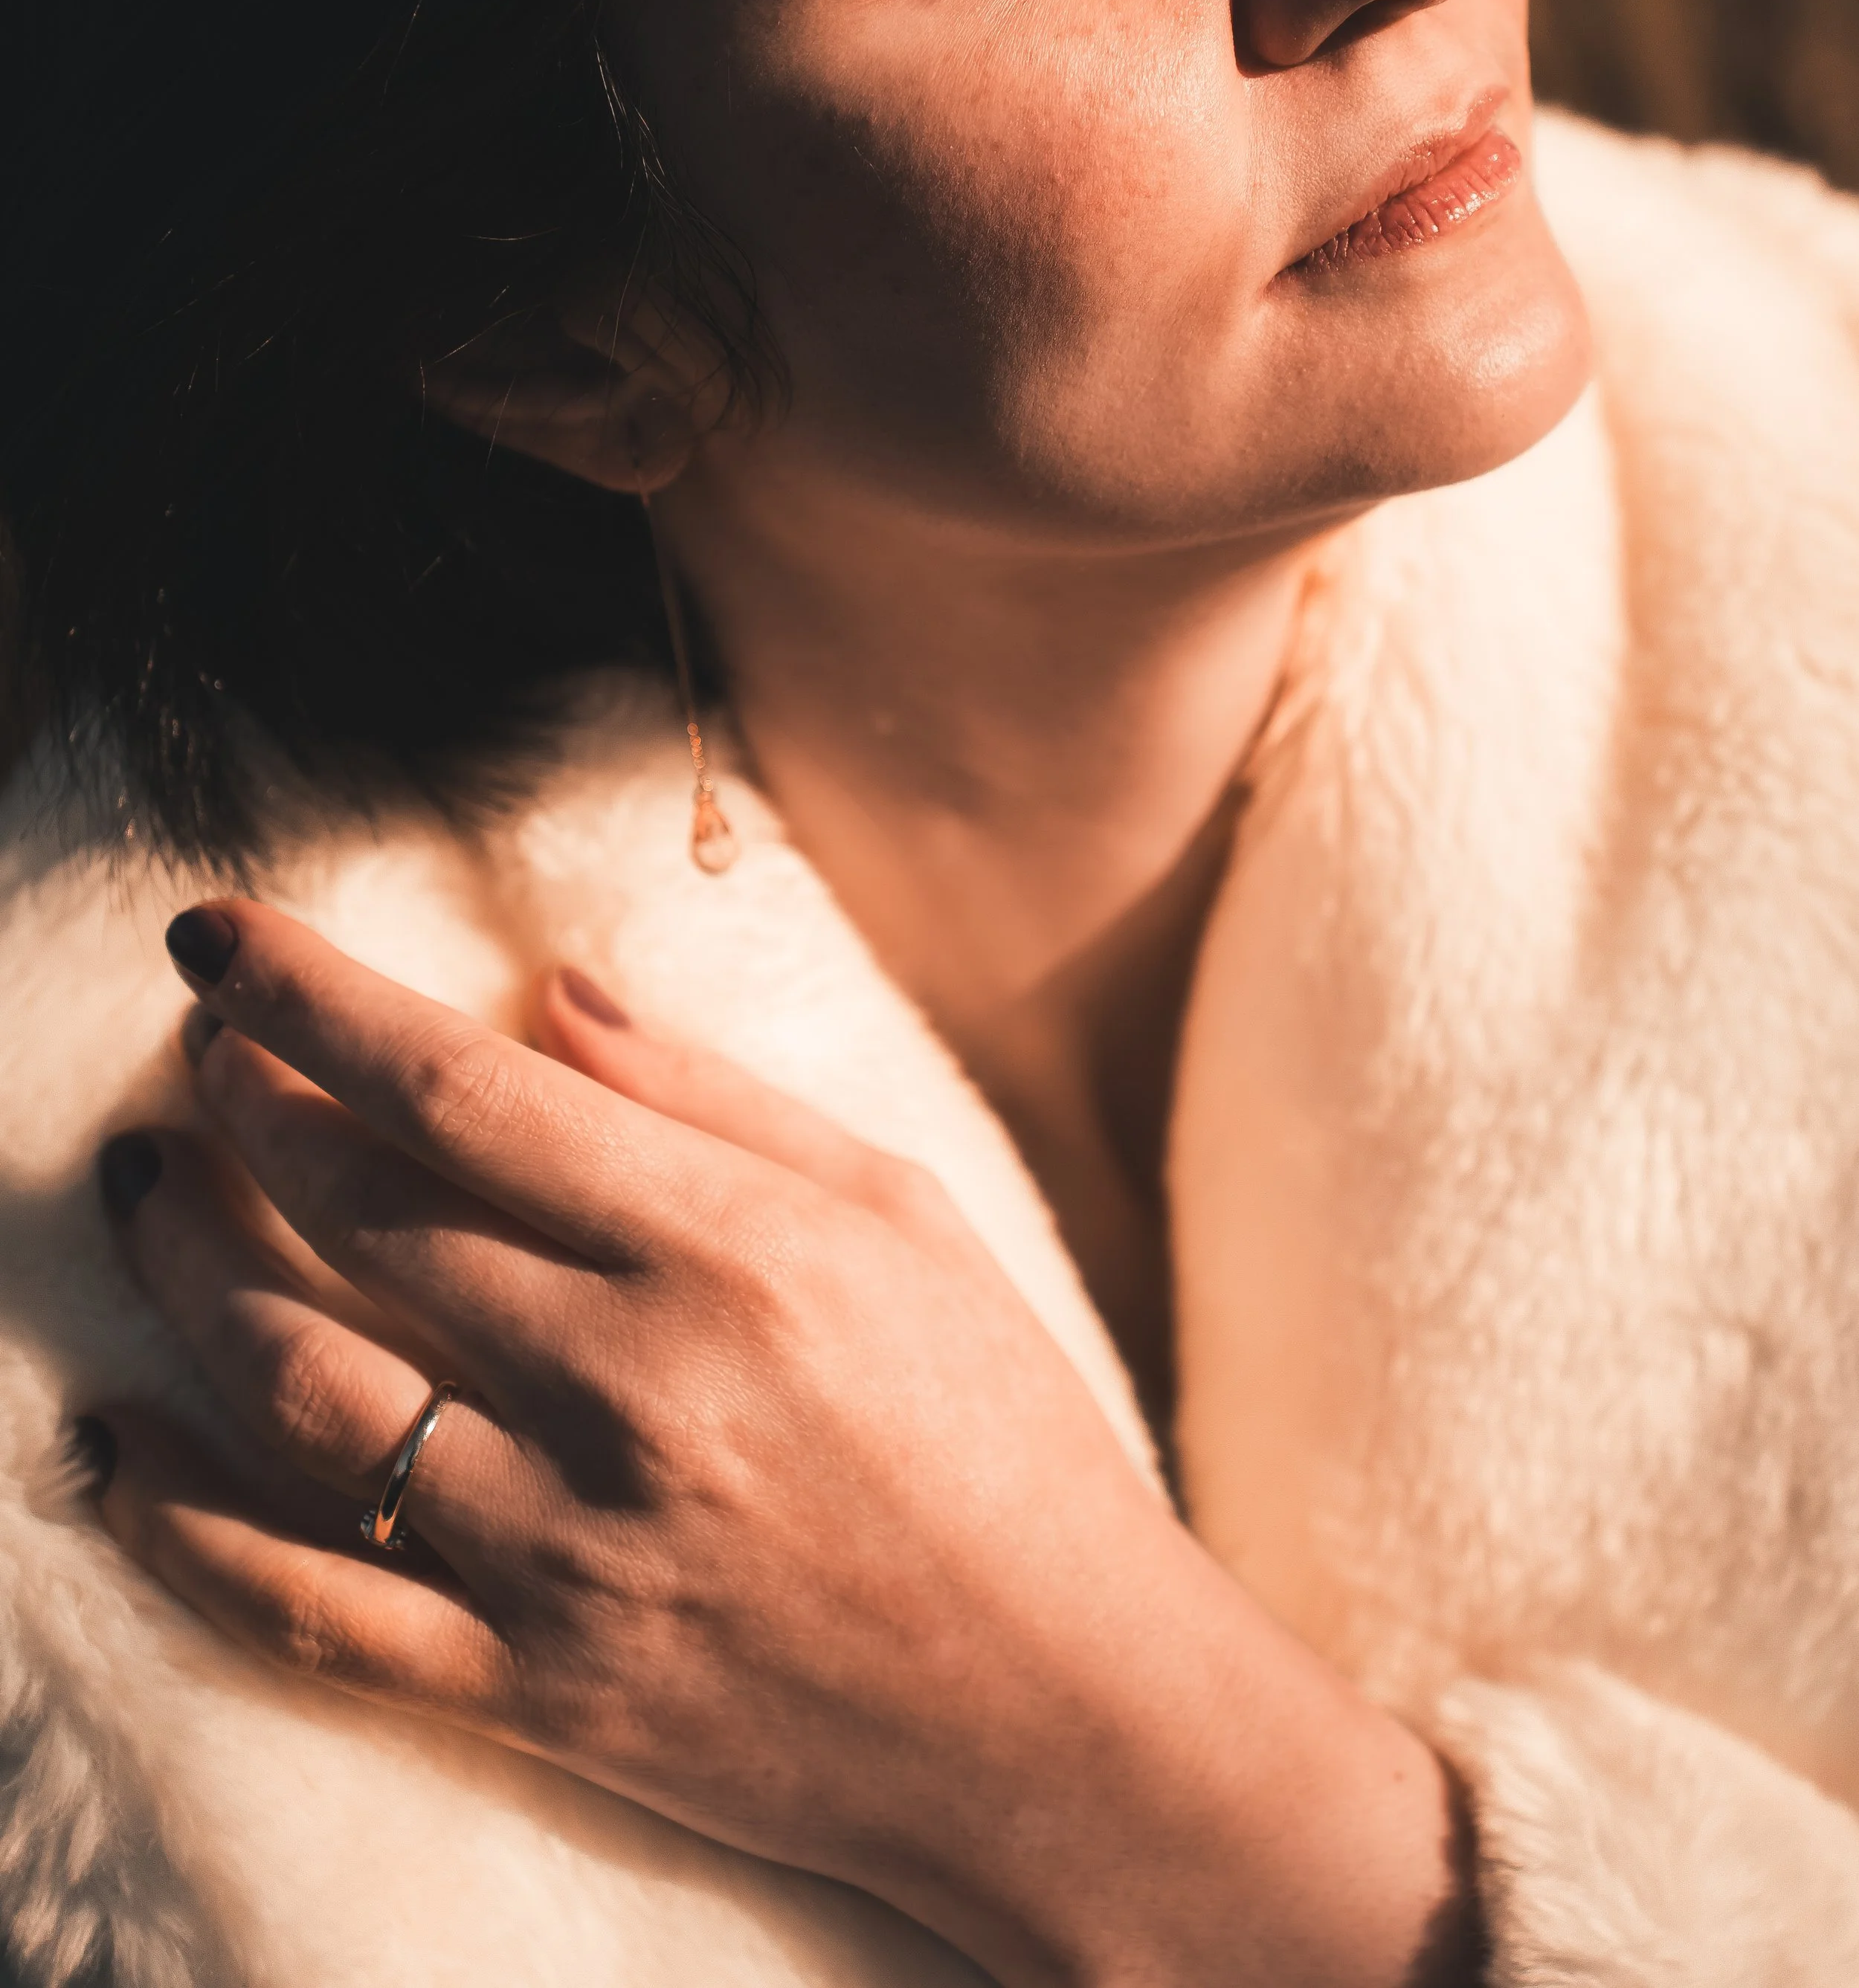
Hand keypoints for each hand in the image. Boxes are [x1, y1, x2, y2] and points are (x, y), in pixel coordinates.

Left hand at [87, 901, 1477, 1987]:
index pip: (459, 1094)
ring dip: (191, 1276)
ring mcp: (570, 1550)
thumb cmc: (1003, 1438)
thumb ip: (714, 1098)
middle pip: (360, 1217)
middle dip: (241, 1107)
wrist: (1064, 1716)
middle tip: (198, 1049)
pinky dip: (183, 1529)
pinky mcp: (537, 1688)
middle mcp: (629, 1390)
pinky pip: (310, 1611)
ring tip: (149, 1198)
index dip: (312, 1001)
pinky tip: (112, 1448)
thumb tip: (548, 987)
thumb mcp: (901, 1219)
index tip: (218, 935)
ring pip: (301, 1395)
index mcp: (727, 1253)